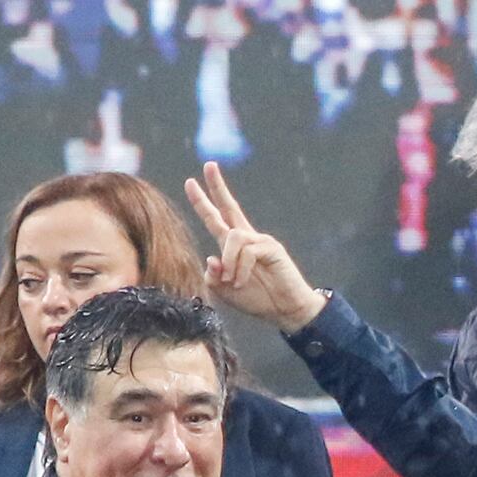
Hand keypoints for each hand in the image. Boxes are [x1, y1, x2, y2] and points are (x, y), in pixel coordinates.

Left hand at [185, 165, 329, 331]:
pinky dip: (240, 269)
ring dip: (229, 262)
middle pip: (229, 207)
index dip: (203, 202)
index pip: (216, 219)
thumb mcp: (225, 292)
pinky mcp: (271, 247)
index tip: (190, 183)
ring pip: (232, 237)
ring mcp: (260, 241)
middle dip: (217, 186)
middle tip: (209, 165)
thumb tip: (211, 258)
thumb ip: (212, 277)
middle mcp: (246, 239)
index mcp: (233, 248)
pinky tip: (242, 281)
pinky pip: (247, 251)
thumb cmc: (257, 301)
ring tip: (233, 281)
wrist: (286, 311)